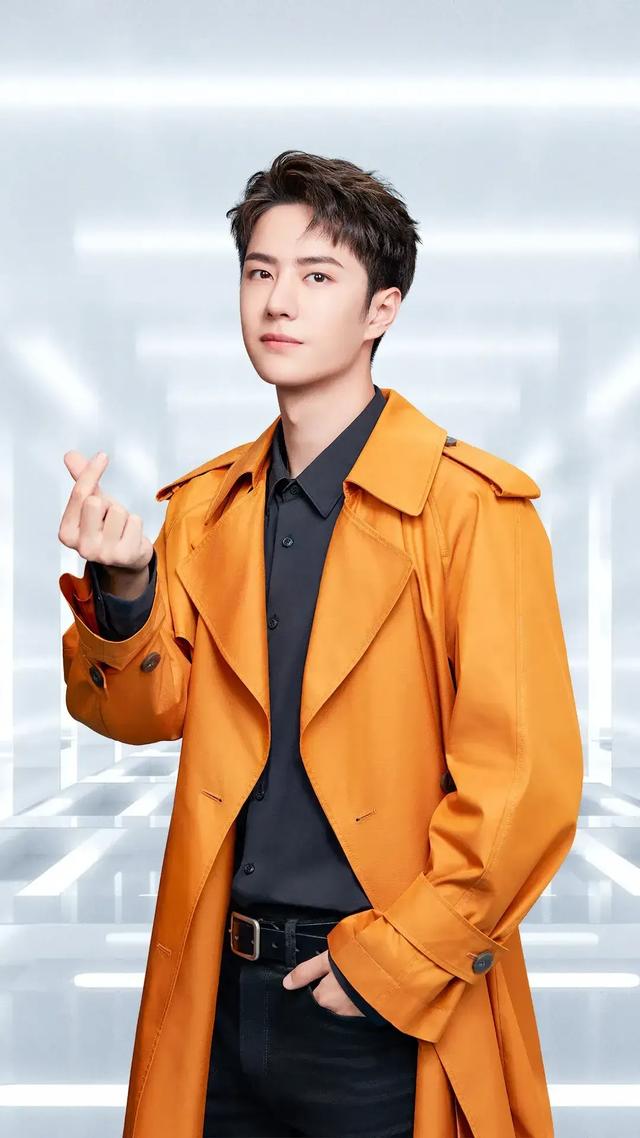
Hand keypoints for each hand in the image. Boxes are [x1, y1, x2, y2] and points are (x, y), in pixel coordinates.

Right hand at [59, 450, 152, 574]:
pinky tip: (130, 536)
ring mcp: (103, 554)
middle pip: (96, 502)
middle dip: (107, 503)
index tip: (102, 456)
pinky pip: (135, 521)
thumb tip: (70, 455)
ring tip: (120, 528)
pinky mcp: (125, 556)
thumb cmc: (106, 527)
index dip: (91, 472)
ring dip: (123, 515)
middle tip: (108, 518)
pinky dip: (135, 524)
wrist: (126, 559)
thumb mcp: (92, 503)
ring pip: (117, 511)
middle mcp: (82, 547)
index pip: (79, 495)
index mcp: (67, 533)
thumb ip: (82, 481)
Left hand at [282, 948, 364, 1015]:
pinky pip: (355, 1010)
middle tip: (339, 979)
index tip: (322, 978)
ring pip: (340, 1007)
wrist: (389, 972)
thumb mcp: (327, 960)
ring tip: (350, 984)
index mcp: (323, 999)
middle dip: (330, 994)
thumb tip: (286, 984)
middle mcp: (335, 1012)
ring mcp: (352, 1016)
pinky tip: (361, 991)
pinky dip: (355, 1002)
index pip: (312, 996)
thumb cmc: (356, 963)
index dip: (315, 986)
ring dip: (343, 998)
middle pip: (326, 1004)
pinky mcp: (366, 1016)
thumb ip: (306, 971)